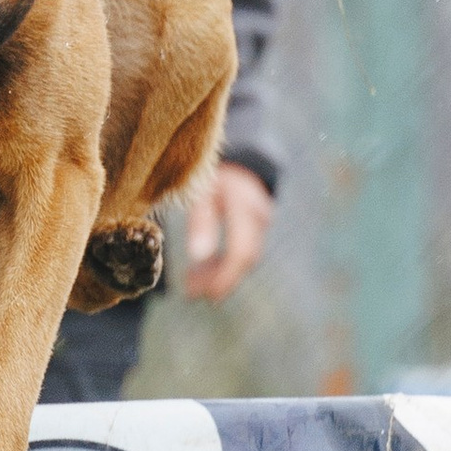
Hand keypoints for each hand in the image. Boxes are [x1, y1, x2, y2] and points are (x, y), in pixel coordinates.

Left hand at [181, 162, 272, 303]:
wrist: (232, 155)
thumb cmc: (210, 171)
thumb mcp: (200, 191)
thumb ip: (201, 222)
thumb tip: (197, 257)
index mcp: (244, 204)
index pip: (241, 251)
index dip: (225, 277)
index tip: (204, 294)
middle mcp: (258, 215)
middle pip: (245, 258)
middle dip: (220, 280)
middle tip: (194, 295)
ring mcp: (260, 221)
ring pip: (242, 257)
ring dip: (217, 274)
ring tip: (190, 286)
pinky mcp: (254, 226)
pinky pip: (239, 251)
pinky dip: (220, 264)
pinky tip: (198, 274)